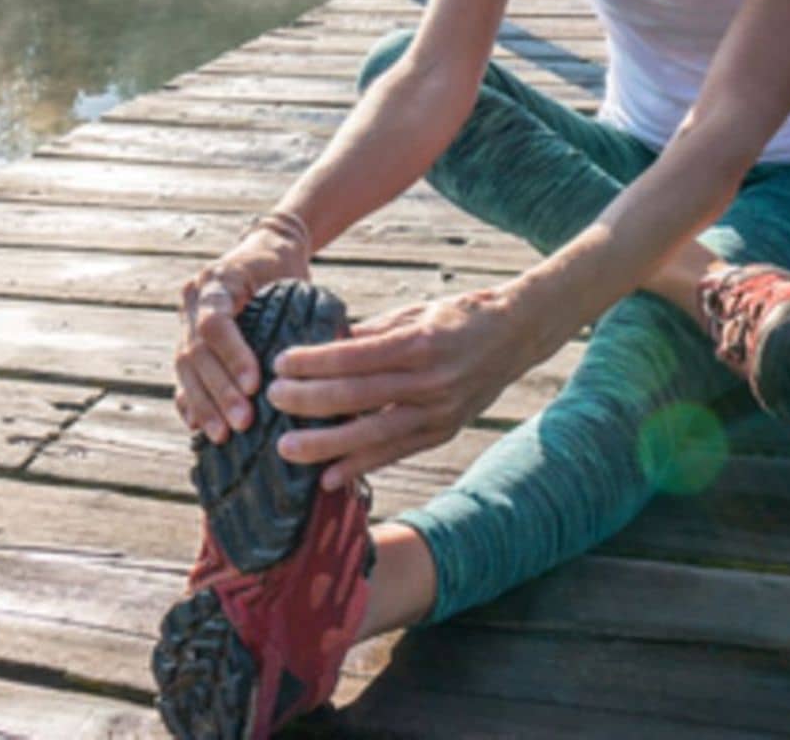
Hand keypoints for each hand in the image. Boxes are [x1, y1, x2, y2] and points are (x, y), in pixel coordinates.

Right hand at [174, 215, 311, 443]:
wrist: (265, 248)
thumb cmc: (286, 268)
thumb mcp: (297, 281)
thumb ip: (305, 316)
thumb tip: (331, 364)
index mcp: (218, 280)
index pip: (215, 322)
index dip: (232, 356)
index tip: (255, 384)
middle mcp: (194, 298)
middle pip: (196, 351)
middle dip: (219, 390)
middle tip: (242, 422)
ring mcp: (184, 319)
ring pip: (183, 367)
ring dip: (204, 404)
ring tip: (223, 435)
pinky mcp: (186, 339)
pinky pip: (181, 374)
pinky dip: (190, 401)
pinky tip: (200, 427)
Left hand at [265, 285, 539, 488]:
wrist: (517, 334)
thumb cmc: (459, 316)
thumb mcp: (416, 312)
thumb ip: (371, 333)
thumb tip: (325, 347)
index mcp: (419, 342)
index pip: (355, 356)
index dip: (314, 362)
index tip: (279, 363)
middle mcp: (430, 381)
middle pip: (357, 396)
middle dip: (309, 401)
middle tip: (272, 401)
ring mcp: (438, 412)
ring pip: (372, 434)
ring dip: (325, 445)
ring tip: (286, 448)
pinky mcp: (443, 432)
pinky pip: (395, 453)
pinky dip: (361, 466)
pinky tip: (329, 477)